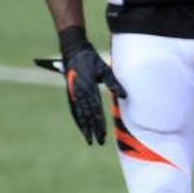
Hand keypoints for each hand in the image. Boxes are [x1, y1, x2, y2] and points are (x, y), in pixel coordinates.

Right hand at [34, 28, 125, 145]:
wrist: (73, 50)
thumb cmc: (91, 60)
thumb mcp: (104, 68)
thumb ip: (114, 82)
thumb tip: (123, 95)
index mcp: (88, 88)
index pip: (95, 111)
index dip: (99, 124)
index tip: (102, 134)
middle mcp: (79, 93)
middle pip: (87, 116)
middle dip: (92, 130)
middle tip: (97, 142)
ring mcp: (73, 93)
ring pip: (79, 114)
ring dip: (84, 127)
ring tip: (88, 139)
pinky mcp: (70, 93)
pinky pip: (73, 109)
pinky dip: (77, 119)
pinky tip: (81, 127)